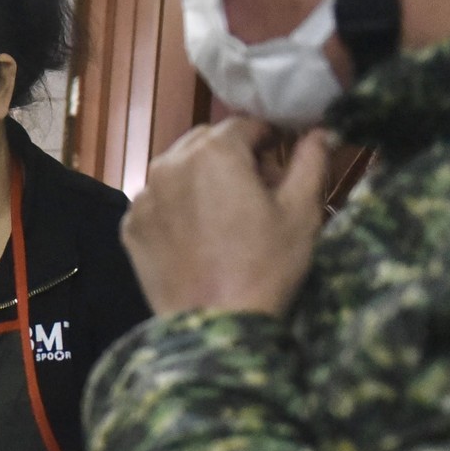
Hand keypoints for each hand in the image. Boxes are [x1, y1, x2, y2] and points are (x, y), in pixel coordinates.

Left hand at [123, 119, 328, 316]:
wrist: (215, 325)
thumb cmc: (266, 266)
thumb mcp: (301, 211)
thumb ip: (310, 161)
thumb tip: (319, 132)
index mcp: (213, 152)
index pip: (245, 125)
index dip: (268, 139)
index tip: (282, 162)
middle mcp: (169, 164)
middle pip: (206, 142)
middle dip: (233, 155)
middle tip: (257, 189)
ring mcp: (144, 196)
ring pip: (177, 169)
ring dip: (202, 178)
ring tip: (227, 213)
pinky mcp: (130, 225)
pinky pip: (157, 200)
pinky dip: (176, 205)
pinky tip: (197, 234)